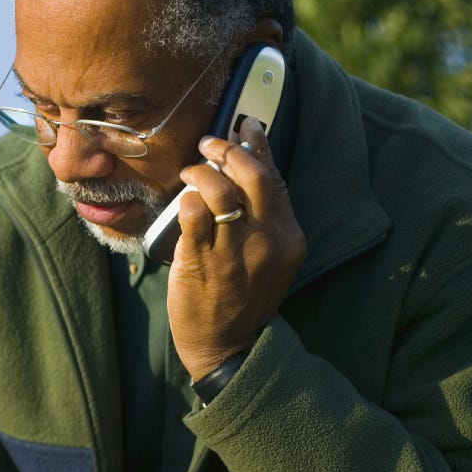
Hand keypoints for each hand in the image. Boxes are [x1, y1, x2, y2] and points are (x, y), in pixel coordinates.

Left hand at [168, 116, 305, 379]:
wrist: (229, 346)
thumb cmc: (243, 295)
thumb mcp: (269, 256)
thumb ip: (263, 218)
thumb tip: (246, 169)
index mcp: (290, 236)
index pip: (276, 178)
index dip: (259, 146)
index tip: (246, 125)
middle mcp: (268, 240)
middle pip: (254, 176)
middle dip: (229, 149)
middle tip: (209, 143)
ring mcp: (235, 251)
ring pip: (221, 190)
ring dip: (202, 171)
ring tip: (190, 171)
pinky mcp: (202, 261)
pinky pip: (193, 214)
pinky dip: (186, 198)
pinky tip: (182, 198)